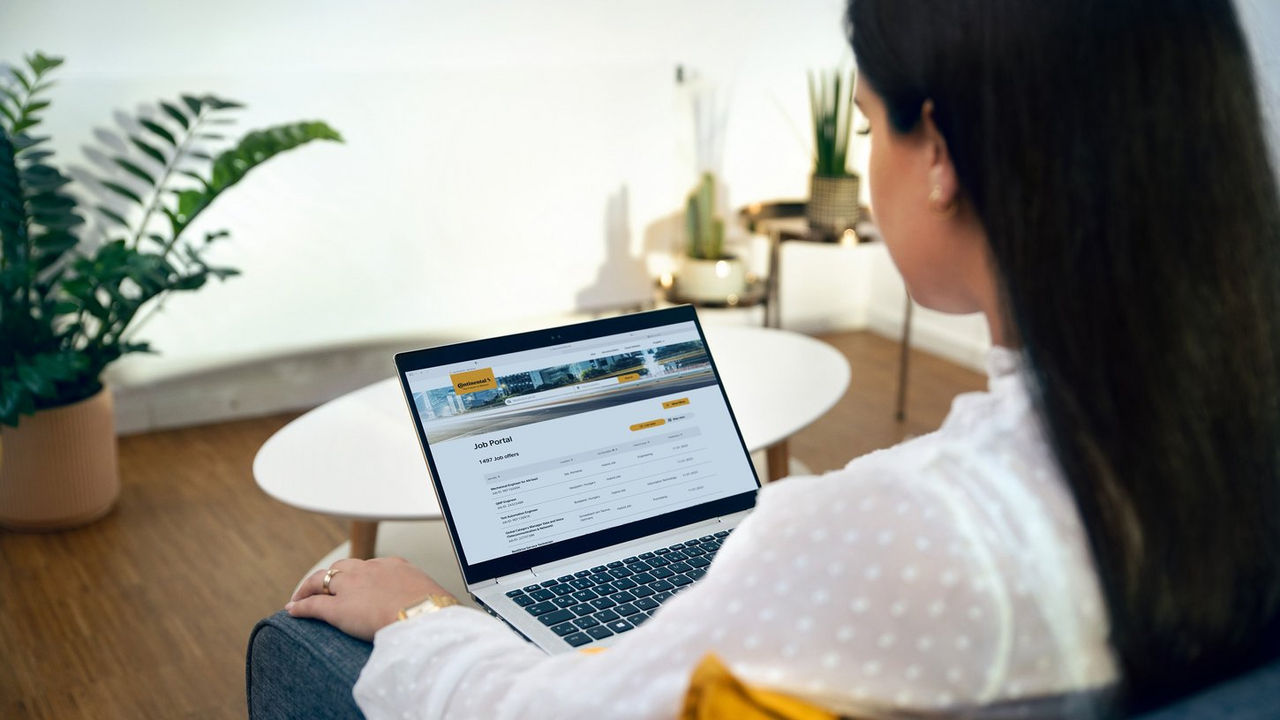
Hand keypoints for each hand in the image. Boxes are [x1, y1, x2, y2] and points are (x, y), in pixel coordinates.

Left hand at [287, 557, 455, 640]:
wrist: (426, 616)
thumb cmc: (436, 610)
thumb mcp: (436, 597)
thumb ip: (430, 598)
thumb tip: (443, 606)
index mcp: (395, 566)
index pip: (372, 566)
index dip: (361, 576)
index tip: (359, 583)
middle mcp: (369, 570)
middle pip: (342, 567)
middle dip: (331, 576)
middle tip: (323, 585)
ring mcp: (352, 587)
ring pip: (322, 580)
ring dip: (309, 587)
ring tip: (300, 596)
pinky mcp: (338, 608)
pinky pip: (313, 605)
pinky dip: (300, 606)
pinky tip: (291, 610)